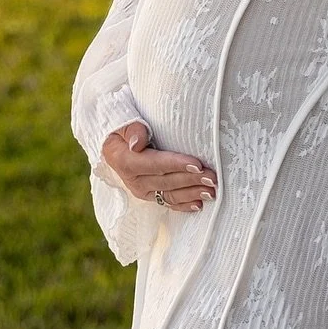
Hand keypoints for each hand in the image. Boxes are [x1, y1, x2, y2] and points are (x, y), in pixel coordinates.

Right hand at [102, 120, 217, 211]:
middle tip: (212, 177)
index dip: (177, 165)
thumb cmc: (124, 129)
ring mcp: (141, 190)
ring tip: (211, 191)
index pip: (155, 163)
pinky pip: (168, 203)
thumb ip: (133, 130)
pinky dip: (184, 205)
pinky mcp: (149, 196)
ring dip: (192, 194)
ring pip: (169, 195)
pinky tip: (198, 204)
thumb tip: (137, 143)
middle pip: (166, 181)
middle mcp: (133, 180)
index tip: (197, 165)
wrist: (115, 144)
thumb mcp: (123, 123)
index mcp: (125, 160)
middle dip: (191, 180)